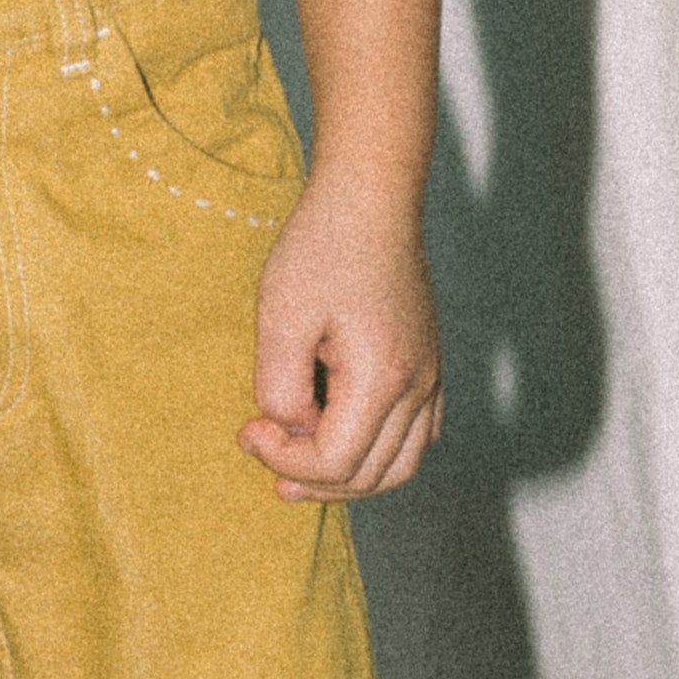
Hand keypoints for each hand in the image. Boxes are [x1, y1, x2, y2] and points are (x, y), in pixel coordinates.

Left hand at [241, 184, 442, 501]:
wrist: (370, 198)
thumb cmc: (322, 247)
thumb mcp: (281, 316)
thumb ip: (279, 386)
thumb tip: (288, 429)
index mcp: (383, 378)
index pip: (336, 462)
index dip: (284, 459)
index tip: (248, 428)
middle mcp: (419, 387)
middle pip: (371, 476)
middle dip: (311, 480)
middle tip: (262, 454)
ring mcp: (431, 377)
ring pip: (399, 465)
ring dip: (347, 478)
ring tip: (298, 469)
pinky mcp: (429, 365)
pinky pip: (416, 436)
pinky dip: (377, 454)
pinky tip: (340, 439)